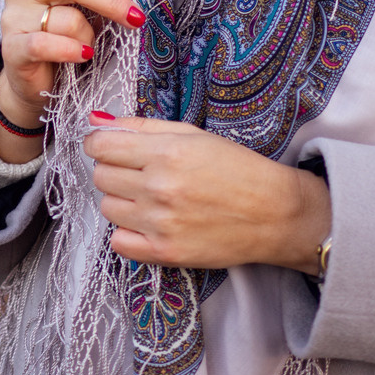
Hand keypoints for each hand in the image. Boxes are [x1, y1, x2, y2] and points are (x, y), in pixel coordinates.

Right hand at [0, 0, 145, 161]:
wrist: (34, 79)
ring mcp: (13, 16)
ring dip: (88, 35)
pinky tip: (83, 55)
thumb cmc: (63, 34)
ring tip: (88, 47)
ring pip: (66, 18)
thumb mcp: (80, 3)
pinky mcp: (12, 48)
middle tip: (135, 16)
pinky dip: (70, 50)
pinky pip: (45, 44)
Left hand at [83, 113, 330, 272]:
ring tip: (150, 198)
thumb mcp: (194, 135)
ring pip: (107, 208)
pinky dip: (128, 232)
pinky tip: (149, 223)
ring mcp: (161, 223)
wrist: (275, 214)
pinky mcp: (166, 252)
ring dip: (122, 200)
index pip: (100, 145)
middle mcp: (160, 187)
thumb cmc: (237, 169)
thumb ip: (144, 127)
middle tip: (139, 172)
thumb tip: (99, 122)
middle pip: (101, 176)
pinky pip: (118, 242)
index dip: (99, 144)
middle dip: (114, 170)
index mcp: (166, 152)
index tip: (108, 148)